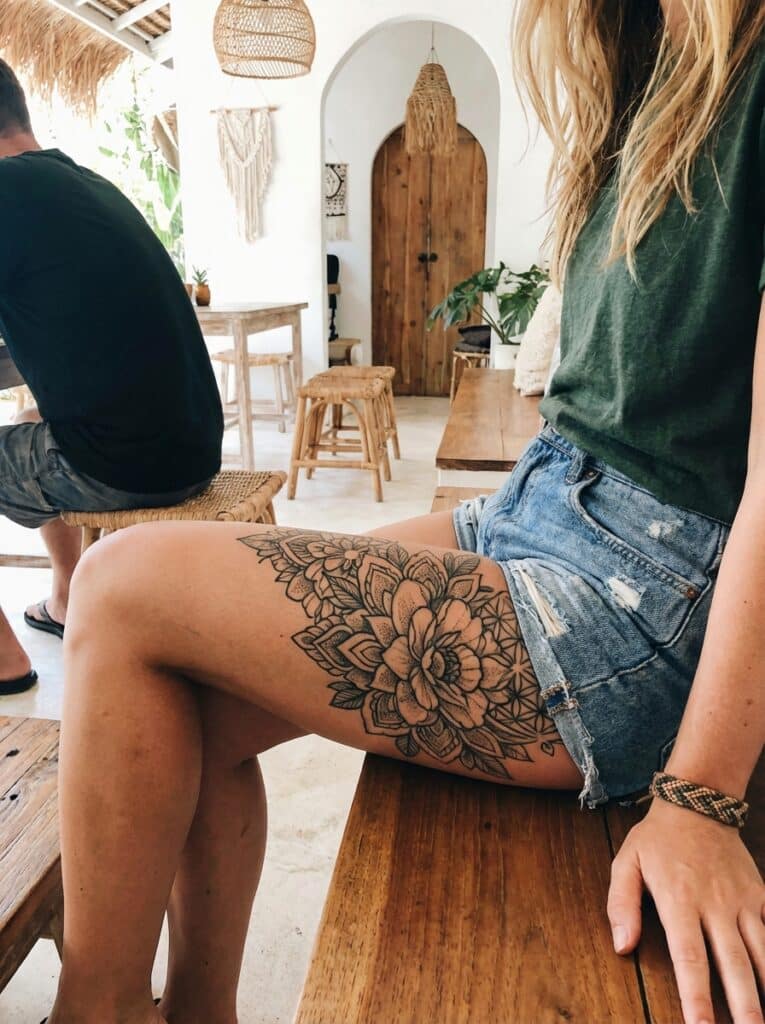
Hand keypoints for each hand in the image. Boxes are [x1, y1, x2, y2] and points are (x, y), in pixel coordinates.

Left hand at [608, 798, 764, 1023]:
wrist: (698, 805)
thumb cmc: (657, 840)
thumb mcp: (626, 862)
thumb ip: (621, 904)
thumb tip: (622, 946)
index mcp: (679, 900)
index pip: (689, 957)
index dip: (696, 997)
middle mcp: (715, 905)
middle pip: (733, 964)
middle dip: (744, 1006)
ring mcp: (742, 901)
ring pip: (761, 952)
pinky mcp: (760, 895)